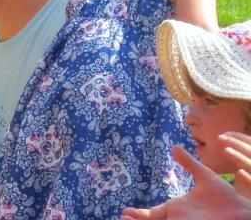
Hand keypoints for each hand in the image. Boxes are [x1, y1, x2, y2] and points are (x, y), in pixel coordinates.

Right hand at [121, 144, 250, 218]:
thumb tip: (175, 147)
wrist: (242, 212)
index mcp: (178, 209)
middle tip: (122, 218)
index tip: (124, 211)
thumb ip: (190, 164)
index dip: (139, 214)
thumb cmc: (226, 197)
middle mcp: (179, 219)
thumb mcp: (205, 177)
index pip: (153, 214)